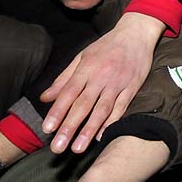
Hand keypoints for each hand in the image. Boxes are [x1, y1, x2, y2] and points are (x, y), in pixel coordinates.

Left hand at [39, 12, 163, 153]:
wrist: (136, 33)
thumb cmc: (106, 46)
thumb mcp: (82, 57)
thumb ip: (64, 78)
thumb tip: (45, 97)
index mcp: (86, 68)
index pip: (68, 92)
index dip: (57, 111)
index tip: (47, 128)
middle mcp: (101, 76)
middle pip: (83, 105)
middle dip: (69, 127)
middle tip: (57, 147)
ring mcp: (118, 83)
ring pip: (102, 110)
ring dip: (89, 130)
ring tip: (78, 148)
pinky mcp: (132, 87)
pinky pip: (121, 108)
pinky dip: (111, 123)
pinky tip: (101, 136)